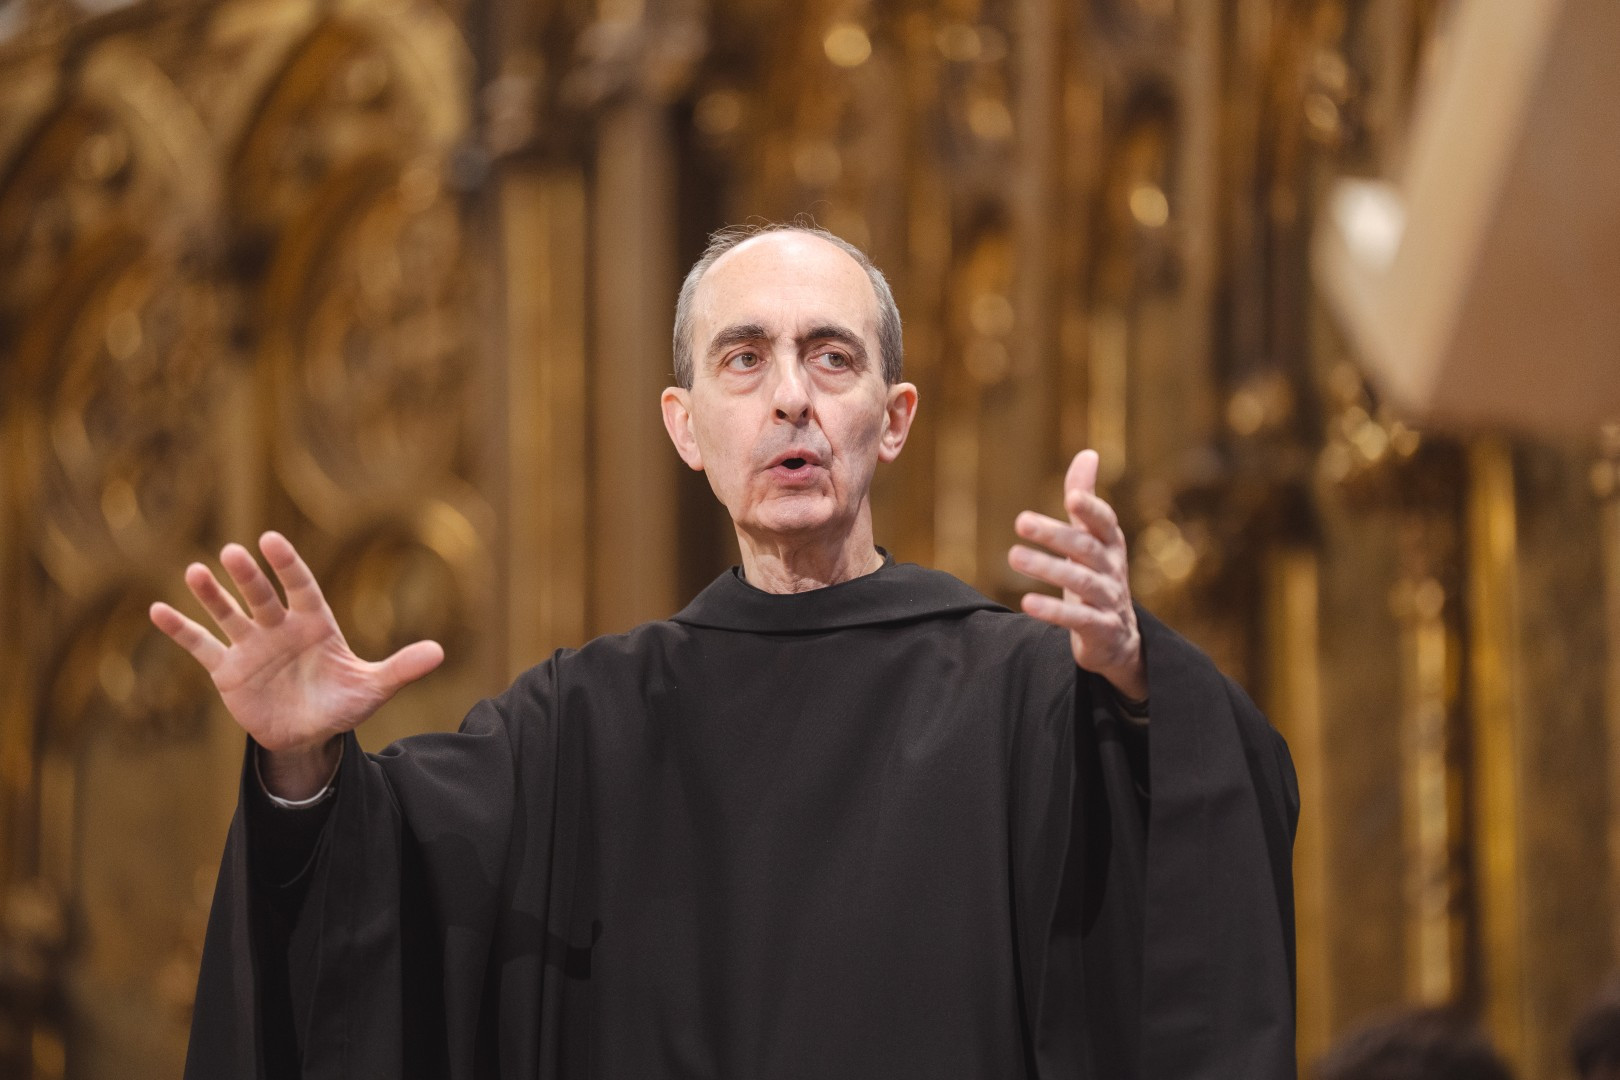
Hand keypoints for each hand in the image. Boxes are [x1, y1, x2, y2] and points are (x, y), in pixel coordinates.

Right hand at [149, 532, 442, 796]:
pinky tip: (157, 610)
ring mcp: (251, 646)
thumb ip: (401, 669)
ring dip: (211, 595)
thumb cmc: (342, 703)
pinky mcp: (227, 669)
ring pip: (229, 614)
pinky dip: (181, 630)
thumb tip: (440, 653)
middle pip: (262, 597)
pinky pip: (201, 646)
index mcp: (315, 624)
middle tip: (234, 553)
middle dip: (248, 577)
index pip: (302, 588)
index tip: (271, 541)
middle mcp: (280, 627)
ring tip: (195, 571)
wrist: (308, 734)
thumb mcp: (372, 689)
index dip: (287, 566)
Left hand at [1007, 449, 1145, 700]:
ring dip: (1047, 568)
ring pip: (1081, 583)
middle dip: (1055, 534)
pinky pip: (1077, 620)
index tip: (1072, 497)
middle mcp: (1113, 570)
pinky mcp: (1100, 630)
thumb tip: (1087, 453)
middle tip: (1021, 521)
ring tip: (1013, 556)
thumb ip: (1085, 500)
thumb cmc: (1097, 578)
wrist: (1117, 639)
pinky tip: (1026, 602)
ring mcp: (1109, 601)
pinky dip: (1053, 611)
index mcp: (1110, 545)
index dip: (1091, 509)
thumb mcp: (1091, 539)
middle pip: (1085, 549)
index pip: (1104, 523)